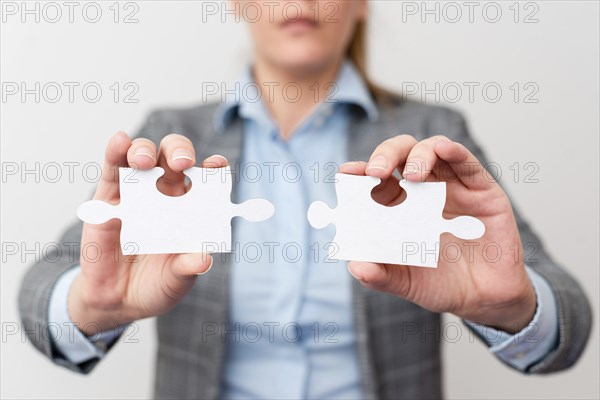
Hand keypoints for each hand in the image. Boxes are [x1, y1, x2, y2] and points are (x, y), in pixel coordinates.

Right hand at [69, 132, 227, 335]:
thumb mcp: (176, 280)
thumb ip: (187, 268)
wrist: (118, 302)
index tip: (217, 166)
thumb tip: (203, 259)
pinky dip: (116, 152)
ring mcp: (138, 193)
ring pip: (144, 157)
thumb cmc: (157, 285)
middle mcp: (167, 194)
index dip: (214, 168)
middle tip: (183, 163)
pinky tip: (120, 141)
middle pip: (175, 158)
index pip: (206, 179)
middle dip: (180, 152)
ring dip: (145, 151)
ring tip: (144, 161)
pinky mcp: (109, 199)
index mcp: (192, 208)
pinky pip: (113, 170)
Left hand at [340, 135, 535, 332]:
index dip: (359, 171)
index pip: (375, 179)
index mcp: (398, 206)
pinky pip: (467, 163)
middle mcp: (422, 190)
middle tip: (375, 172)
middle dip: (385, 155)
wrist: (485, 299)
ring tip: (411, 175)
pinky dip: (453, 151)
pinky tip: (442, 148)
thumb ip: (381, 276)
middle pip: (400, 155)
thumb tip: (355, 266)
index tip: (346, 172)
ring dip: (417, 154)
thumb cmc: (441, 285)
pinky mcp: (482, 190)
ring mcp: (452, 186)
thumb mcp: (406, 282)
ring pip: (432, 150)